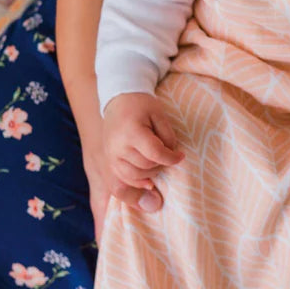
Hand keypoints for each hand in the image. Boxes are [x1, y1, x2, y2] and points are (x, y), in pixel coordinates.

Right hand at [101, 92, 183, 208]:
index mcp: (131, 132)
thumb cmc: (142, 106)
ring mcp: (110, 157)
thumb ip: (167, 137)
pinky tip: (147, 185)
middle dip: (161, 164)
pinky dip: (134, 188)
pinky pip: (119, 184)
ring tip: (158, 164)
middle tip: (168, 156)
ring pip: (134, 178)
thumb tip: (172, 160)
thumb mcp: (160, 115)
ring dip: (150, 175)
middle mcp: (117, 147)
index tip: (181, 156)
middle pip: (145, 166)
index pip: (155, 153)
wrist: (119, 100)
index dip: (171, 158)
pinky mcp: (108, 162)